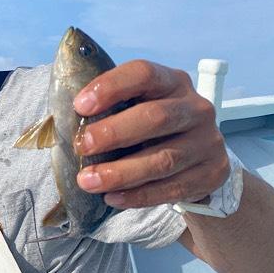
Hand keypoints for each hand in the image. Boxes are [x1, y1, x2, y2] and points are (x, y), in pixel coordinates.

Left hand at [72, 60, 228, 208]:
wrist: (199, 161)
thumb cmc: (153, 129)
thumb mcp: (136, 108)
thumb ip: (110, 108)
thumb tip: (61, 120)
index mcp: (172, 82)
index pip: (144, 74)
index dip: (111, 86)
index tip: (80, 105)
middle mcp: (195, 108)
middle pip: (155, 117)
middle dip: (114, 132)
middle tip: (82, 146)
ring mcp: (208, 142)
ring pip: (163, 159)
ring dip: (120, 172)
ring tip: (88, 181)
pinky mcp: (212, 173)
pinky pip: (172, 188)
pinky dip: (139, 195)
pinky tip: (112, 198)